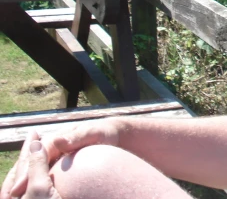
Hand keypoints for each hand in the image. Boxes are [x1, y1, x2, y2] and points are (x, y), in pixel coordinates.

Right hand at [1, 122, 119, 198]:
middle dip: (23, 179)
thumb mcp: (93, 133)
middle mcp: (54, 147)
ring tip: (19, 196)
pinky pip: (45, 176)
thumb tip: (57, 140)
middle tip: (14, 195)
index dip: (29, 169)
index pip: (39, 154)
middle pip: (33, 164)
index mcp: (58, 138)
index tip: (20, 186)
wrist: (114, 135)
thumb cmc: (105, 133)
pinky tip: (35, 194)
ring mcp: (56, 157)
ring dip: (27, 182)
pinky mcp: (60, 166)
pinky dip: (38, 184)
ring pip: (36, 170)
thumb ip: (77, 137)